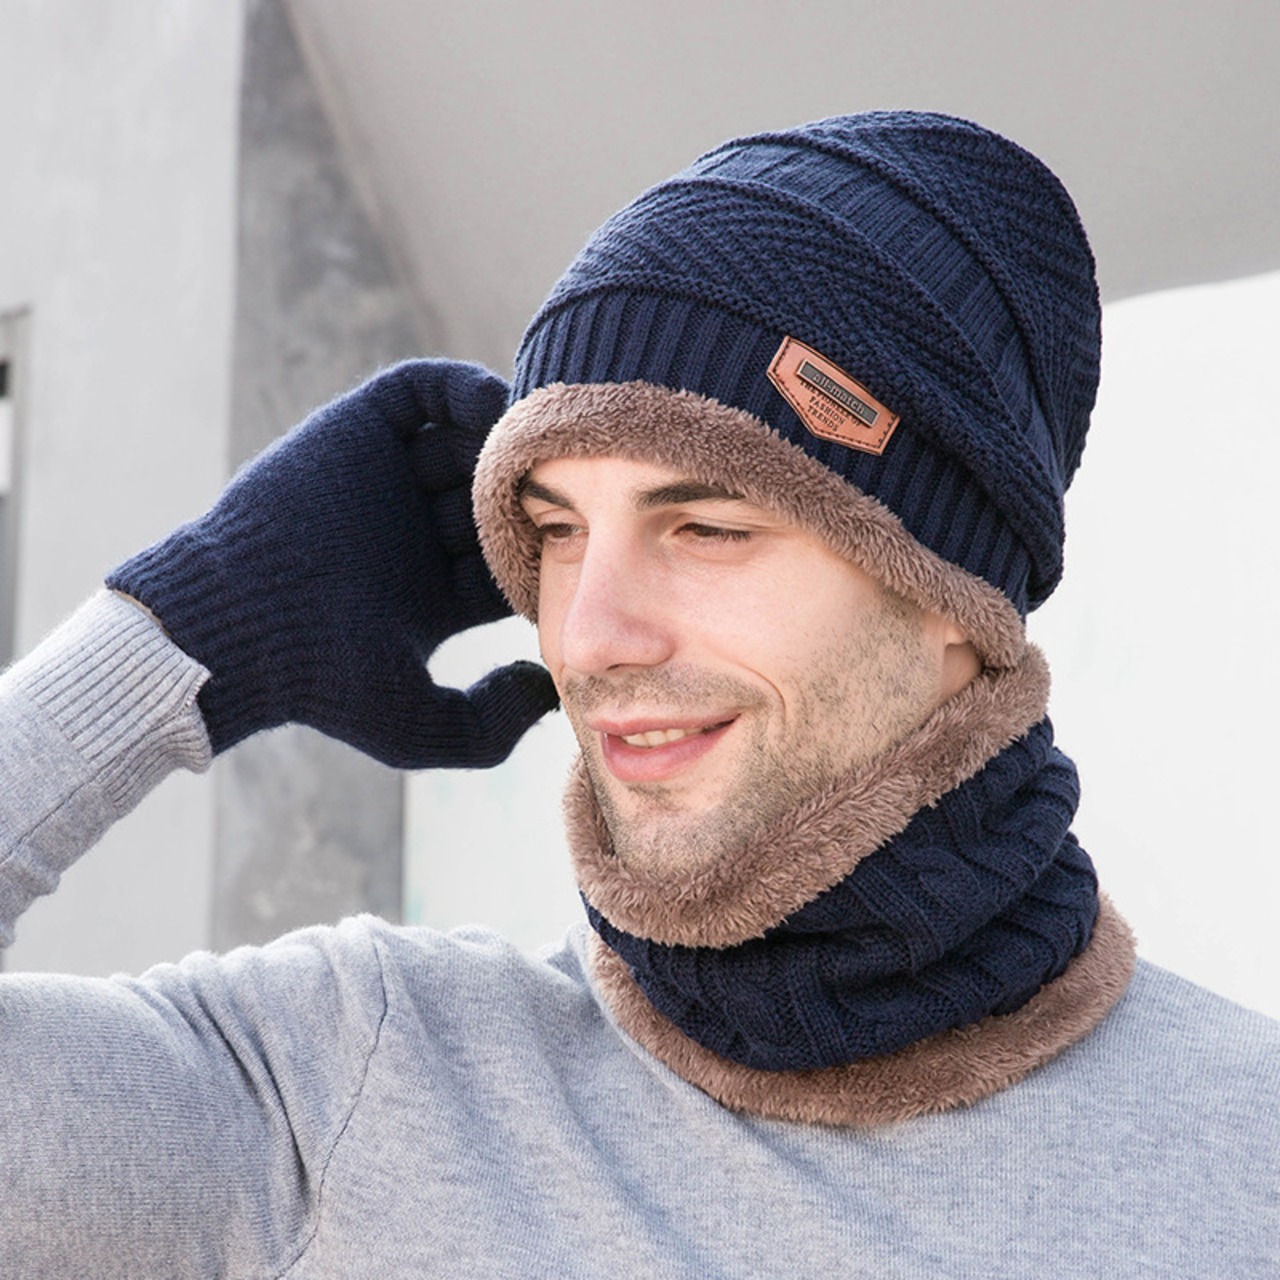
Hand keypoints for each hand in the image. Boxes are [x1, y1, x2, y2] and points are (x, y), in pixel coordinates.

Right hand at [107, 360, 556, 767]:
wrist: (237, 627)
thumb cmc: (321, 681)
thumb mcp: (419, 726)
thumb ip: (490, 725)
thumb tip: (545, 688)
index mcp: (436, 596)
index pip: (514, 559)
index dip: (553, 551)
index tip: (587, 547)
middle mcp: (416, 533)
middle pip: (498, 496)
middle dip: (536, 492)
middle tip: (579, 485)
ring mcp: (387, 480)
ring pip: (468, 441)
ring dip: (507, 439)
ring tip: (542, 445)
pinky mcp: (356, 431)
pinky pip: (423, 393)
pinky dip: (462, 388)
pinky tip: (496, 412)